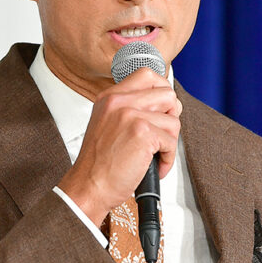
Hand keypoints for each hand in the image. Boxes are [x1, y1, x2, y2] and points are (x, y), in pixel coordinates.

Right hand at [57, 66, 181, 228]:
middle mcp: (119, 102)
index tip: (162, 109)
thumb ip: (128, 110)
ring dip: (169, 142)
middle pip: (167, 94)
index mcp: (110, 97)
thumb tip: (162, 106)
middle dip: (171, 117)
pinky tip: (156, 166)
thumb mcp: (106, 125)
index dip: (162, 91)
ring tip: (155, 155)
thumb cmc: (99, 164)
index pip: (147, 75)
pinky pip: (171, 141)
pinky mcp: (142, 133)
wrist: (88, 187)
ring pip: (173, 120)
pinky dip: (168, 158)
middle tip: (162, 134)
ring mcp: (130, 116)